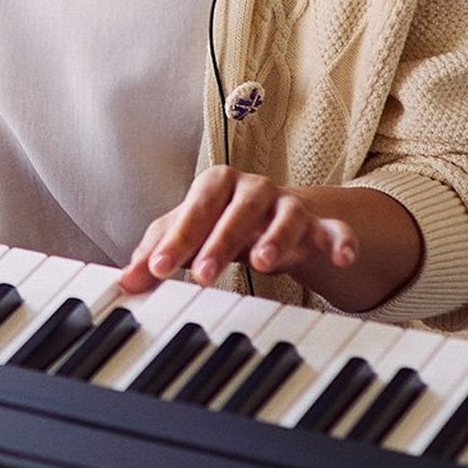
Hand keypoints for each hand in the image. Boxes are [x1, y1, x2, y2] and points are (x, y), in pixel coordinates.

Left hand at [120, 166, 357, 294]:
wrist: (267, 218)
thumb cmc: (216, 223)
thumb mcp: (184, 236)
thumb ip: (155, 255)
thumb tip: (124, 282)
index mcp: (216, 184)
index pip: (195, 207)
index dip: (177, 237)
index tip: (158, 269)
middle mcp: (253, 189)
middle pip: (237, 209)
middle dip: (219, 241)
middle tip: (202, 275)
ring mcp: (288, 206)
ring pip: (285, 215)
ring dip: (274, 237)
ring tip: (261, 265)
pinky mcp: (319, 226)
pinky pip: (335, 230)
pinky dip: (341, 241)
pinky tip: (343, 258)